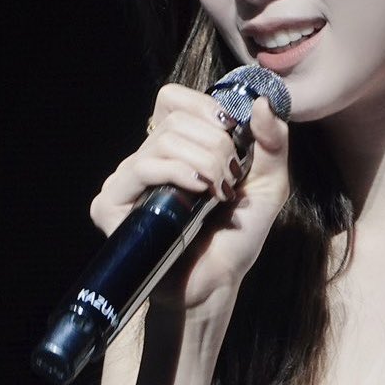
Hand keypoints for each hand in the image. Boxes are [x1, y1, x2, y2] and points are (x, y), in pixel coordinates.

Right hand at [89, 83, 290, 318]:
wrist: (216, 284)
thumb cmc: (235, 239)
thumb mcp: (268, 187)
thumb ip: (273, 144)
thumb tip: (261, 103)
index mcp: (176, 148)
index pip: (174, 100)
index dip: (206, 110)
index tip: (233, 138)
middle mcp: (148, 159)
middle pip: (176, 119)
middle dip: (216, 144)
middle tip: (230, 179)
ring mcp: (127, 180)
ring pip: (163, 141)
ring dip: (203, 161)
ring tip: (218, 193)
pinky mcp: (111, 204)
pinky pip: (141, 168)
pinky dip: (175, 173)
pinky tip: (197, 191)